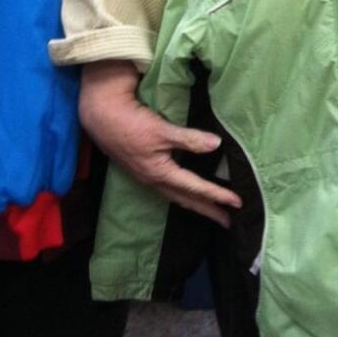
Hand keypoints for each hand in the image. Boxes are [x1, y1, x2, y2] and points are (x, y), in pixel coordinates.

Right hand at [79, 60, 240, 226]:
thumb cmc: (130, 122)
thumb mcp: (161, 130)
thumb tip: (217, 144)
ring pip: (176, 195)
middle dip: (208, 210)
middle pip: (186, 199)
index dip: (217, 195)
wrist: (100, 115)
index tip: (237, 202)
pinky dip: (182, 193)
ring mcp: (146, 176)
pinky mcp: (142, 168)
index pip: (195, 187)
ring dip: (195, 203)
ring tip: (212, 210)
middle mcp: (153, 180)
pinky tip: (186, 191)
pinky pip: (168, 188)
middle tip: (228, 221)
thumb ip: (189, 139)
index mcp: (160, 173)